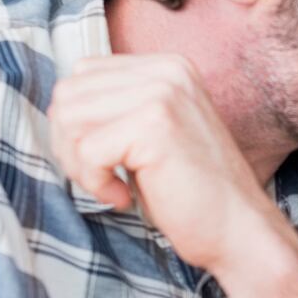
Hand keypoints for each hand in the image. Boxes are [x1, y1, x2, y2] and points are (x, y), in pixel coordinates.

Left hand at [47, 54, 286, 277]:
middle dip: (70, 144)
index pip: (82, 75)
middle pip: (69, 94)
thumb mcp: (152, 133)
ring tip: (112, 186)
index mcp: (166, 67)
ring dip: (79, 164)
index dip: (78, 122)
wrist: (239, 230)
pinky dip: (95, 183)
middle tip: (102, 176)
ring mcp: (162, 94)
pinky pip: (87, 151)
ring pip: (69, 119)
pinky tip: (124, 196)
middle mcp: (165, 71)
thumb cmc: (193, 192)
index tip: (106, 157)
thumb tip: (58, 108)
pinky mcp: (154, 125)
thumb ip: (116, 107)